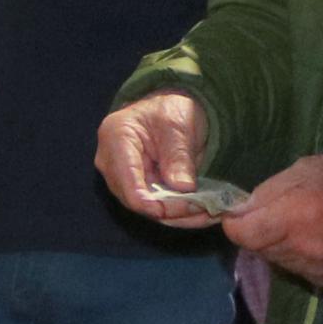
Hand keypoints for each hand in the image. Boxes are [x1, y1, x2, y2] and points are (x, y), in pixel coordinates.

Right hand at [96, 91, 213, 222]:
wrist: (172, 107)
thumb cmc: (171, 107)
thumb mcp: (179, 126)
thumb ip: (178, 157)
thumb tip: (182, 189)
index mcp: (116, 140)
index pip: (128, 185)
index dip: (154, 204)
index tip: (186, 207)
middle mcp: (112, 164)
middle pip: (137, 201)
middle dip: (172, 211)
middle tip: (206, 209)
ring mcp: (124, 178)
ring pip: (149, 210)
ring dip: (179, 216)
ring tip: (209, 213)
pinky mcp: (139, 187)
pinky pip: (157, 207)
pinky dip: (180, 213)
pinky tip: (203, 212)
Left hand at [223, 152, 322, 287]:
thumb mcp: (305, 169)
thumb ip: (267, 192)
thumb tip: (237, 210)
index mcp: (295, 216)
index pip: (240, 233)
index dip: (234, 221)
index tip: (240, 210)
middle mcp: (302, 249)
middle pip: (255, 248)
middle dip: (257, 230)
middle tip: (276, 211)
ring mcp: (314, 269)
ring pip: (274, 260)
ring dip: (276, 243)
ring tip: (299, 223)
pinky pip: (295, 269)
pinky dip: (295, 255)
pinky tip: (314, 238)